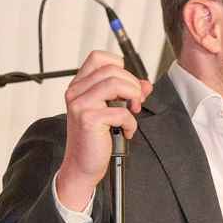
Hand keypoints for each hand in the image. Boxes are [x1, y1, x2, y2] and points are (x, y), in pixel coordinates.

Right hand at [55, 51, 151, 209]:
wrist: (82, 165)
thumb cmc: (95, 138)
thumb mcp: (112, 110)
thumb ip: (128, 94)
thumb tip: (146, 84)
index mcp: (80, 85)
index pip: (99, 57)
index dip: (120, 66)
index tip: (128, 84)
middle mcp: (76, 91)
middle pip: (112, 69)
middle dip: (133, 85)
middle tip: (136, 103)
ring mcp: (80, 104)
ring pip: (116, 84)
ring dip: (133, 97)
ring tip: (133, 113)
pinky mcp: (88, 118)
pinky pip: (121, 112)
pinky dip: (131, 123)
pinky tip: (126, 131)